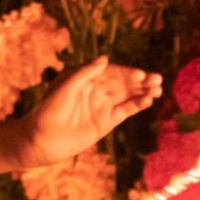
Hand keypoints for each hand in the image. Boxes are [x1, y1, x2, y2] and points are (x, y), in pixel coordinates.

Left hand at [20, 57, 161, 168]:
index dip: (127, 73)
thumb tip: (105, 58)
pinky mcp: (105, 122)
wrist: (40, 141)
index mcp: (86, 79)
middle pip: (123, 83)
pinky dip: (137, 106)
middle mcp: (96, 90)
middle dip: (141, 81)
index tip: (141, 74)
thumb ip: (84, 74)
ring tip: (159, 89)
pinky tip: (148, 101)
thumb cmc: (47, 112)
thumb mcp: (64, 90)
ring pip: (127, 96)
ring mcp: (102, 106)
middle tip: (158, 79)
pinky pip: (124, 111)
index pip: (112, 73)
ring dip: (143, 92)